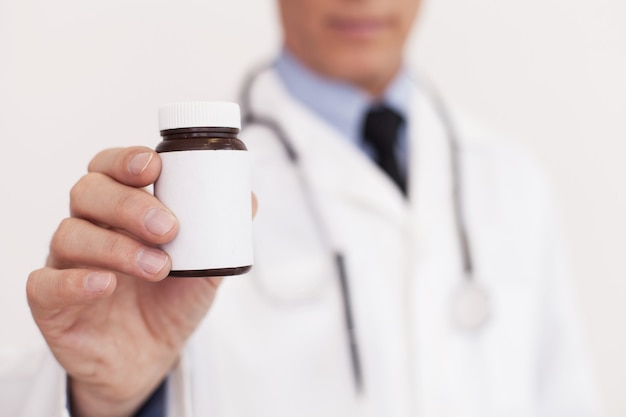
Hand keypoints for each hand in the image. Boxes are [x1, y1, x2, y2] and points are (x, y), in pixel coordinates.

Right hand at [27, 147, 257, 416]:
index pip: (110, 169)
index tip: (154, 167)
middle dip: (129, 204)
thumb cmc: (170, 303)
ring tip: (159, 267)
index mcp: (121, 212)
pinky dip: (75, 281)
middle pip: (88, 193)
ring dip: (117, 247)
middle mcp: (90, 229)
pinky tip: (105, 284)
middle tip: (168, 227)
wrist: (149, 358)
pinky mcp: (51, 304)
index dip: (125, 160)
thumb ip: (221, 236)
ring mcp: (67, 264)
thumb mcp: (204, 268)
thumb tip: (248, 200)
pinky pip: (45, 284)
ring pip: (70, 235)